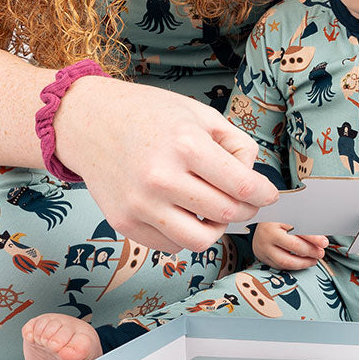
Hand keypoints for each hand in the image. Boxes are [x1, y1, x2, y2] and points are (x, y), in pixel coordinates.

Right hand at [54, 76, 278, 252]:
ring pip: (200, 241)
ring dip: (216, 229)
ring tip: (213, 210)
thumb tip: (252, 176)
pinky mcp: (124, 223)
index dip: (264, 194)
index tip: (268, 195)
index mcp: (185, 145)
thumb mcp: (199, 113)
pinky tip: (183, 212)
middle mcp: (162, 178)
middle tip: (244, 200)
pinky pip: (170, 246)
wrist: (89, 121)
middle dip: (246, 209)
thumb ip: (234, 143)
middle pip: (226, 214)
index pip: (241, 186)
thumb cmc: (148, 114)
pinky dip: (185, 234)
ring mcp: (140, 205)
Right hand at [252, 222, 327, 269]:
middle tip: (320, 253)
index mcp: (277, 218)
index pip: (299, 229)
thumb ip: (305, 225)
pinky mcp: (262, 257)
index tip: (324, 242)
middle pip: (293, 245)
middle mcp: (269, 233)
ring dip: (303, 263)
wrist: (256, 225)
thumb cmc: (277, 220)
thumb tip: (322, 239)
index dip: (313, 237)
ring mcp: (264, 247)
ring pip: (285, 260)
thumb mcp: (290, 217)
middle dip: (310, 251)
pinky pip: (279, 266)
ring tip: (313, 261)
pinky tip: (301, 263)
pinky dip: (293, 267)